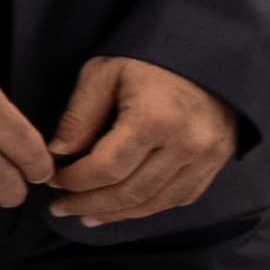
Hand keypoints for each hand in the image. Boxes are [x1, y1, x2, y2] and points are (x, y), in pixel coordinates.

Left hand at [42, 53, 238, 226]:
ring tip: (87, 215)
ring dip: (117, 214)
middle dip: (90, 204)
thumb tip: (58, 153)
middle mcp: (186, 145)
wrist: (208, 53)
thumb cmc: (149, 60)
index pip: (107, 168)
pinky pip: (180, 199)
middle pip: (130, 192)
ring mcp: (206, 158)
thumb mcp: (104, 73)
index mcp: (155, 119)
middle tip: (61, 208)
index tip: (52, 181)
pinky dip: (147, 208)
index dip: (75, 181)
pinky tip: (123, 208)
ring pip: (155, 203)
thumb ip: (80, 115)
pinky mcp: (217, 163)